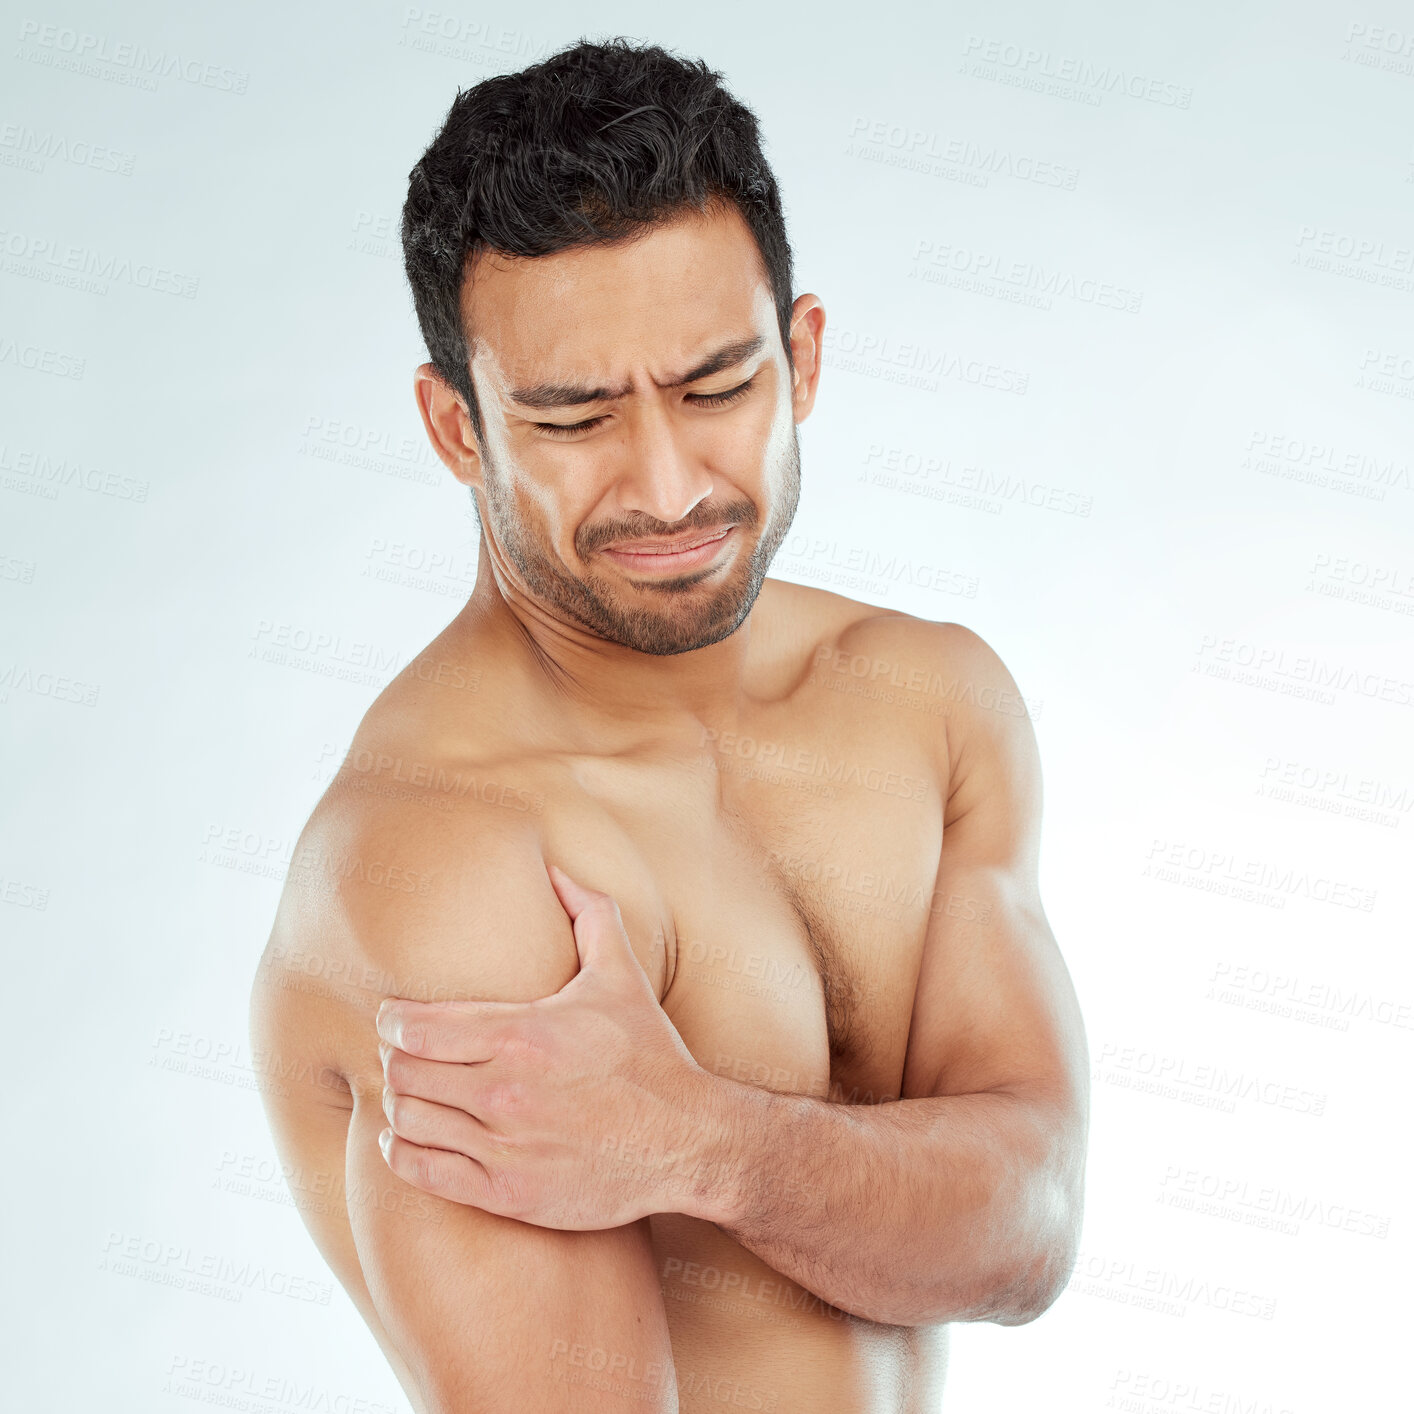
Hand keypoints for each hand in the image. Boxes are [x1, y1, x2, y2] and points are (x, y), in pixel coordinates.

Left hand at [375, 862, 721, 1228]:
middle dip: (393, 1060)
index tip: (394, 1019)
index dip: (393, 1020)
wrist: (687, 1141)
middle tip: (401, 1055)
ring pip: (407, 1121)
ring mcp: (504, 1146)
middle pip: (403, 1072)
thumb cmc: (649, 1056)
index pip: (416, 1026)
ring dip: (397, 1103)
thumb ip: (588, 914)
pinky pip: (422, 1172)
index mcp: (522, 1034)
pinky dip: (399, 1152)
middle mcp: (505, 1092)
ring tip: (407, 1092)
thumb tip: (556, 869)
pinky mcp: (507, 1193)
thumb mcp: (621, 977)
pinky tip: (403, 1138)